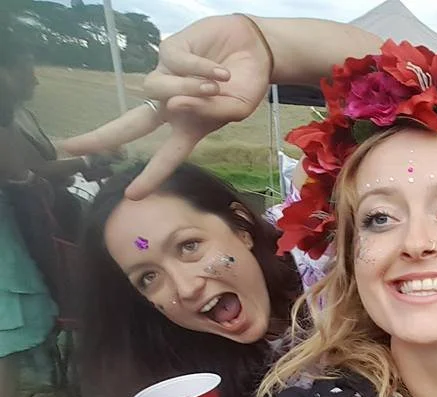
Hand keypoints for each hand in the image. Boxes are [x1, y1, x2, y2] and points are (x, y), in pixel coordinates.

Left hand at [61, 14, 270, 198]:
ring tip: (215, 85)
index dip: (151, 177)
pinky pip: (175, 64)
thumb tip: (175, 105)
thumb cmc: (248, 85)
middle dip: (102, 137)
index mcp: (189, 127)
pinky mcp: (169, 51)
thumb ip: (210, 114)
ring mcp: (167, 75)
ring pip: (157, 89)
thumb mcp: (237, 110)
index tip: (132, 196)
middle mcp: (172, 104)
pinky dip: (200, 69)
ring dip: (186, 89)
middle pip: (131, 125)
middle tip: (70, 147)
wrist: (256, 50)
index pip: (166, 157)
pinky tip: (219, 70)